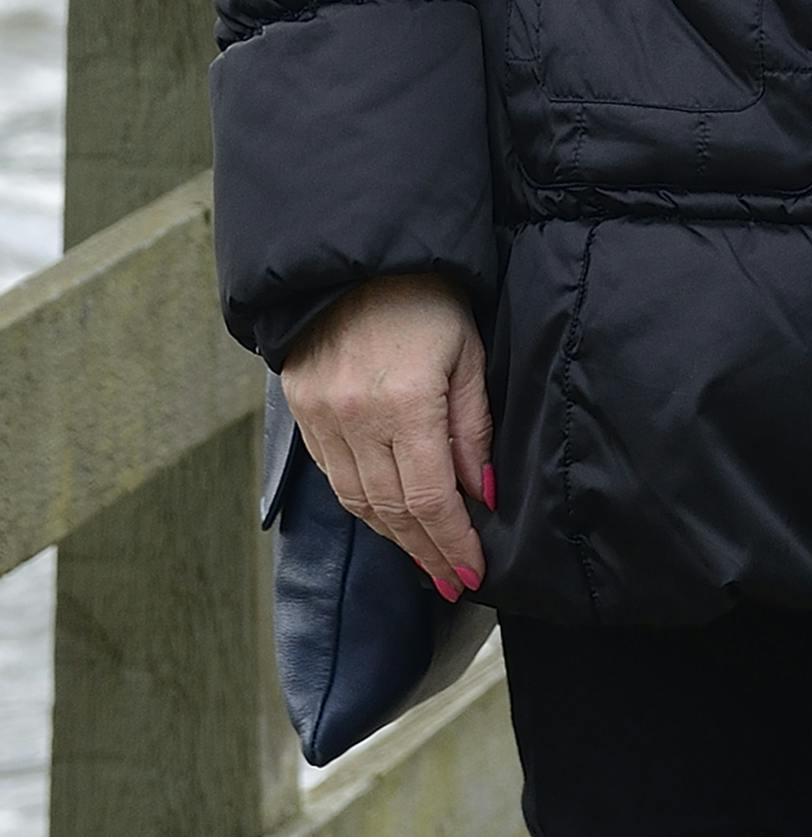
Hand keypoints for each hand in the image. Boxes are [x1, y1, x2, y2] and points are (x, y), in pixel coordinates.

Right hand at [280, 272, 492, 594]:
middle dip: (426, 551)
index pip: (429, 499)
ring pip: (358, 502)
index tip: (473, 573)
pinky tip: (387, 516)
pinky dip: (363, 504)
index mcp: (404, 404)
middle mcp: (356, 420)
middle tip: (452, 581)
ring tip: (425, 558)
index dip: (452, 543)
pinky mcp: (303, 415)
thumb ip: (473, 427)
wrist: (355, 255)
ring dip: (394, 536)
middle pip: (392, 511)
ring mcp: (323, 420)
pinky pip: (335, 477)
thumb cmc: (425, 296)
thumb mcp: (466, 352)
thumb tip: (484, 494)